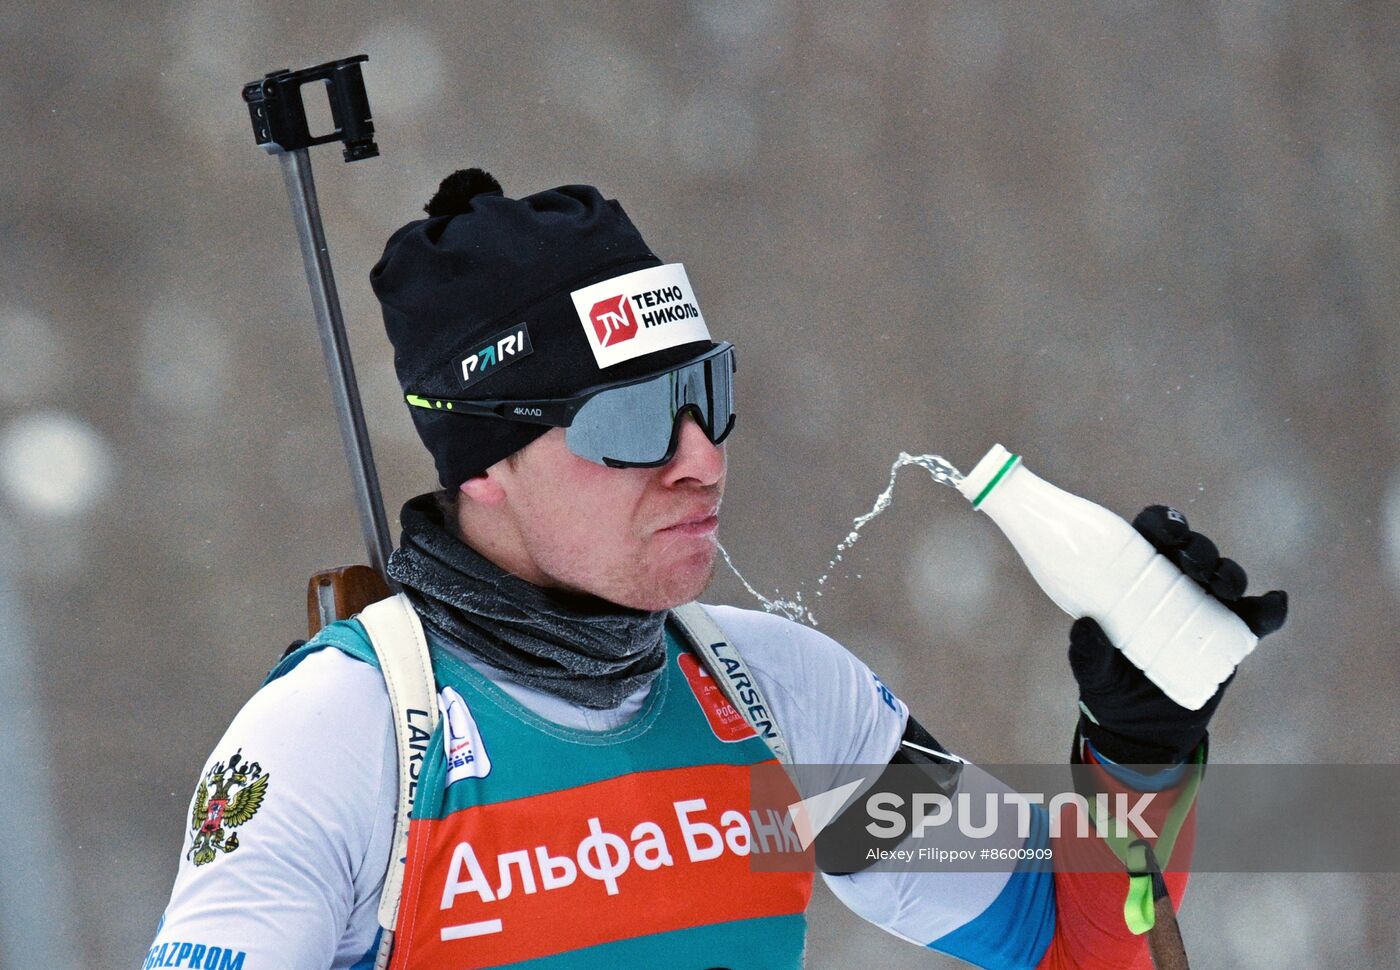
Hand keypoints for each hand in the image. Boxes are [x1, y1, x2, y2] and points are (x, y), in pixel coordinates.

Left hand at [1069, 505, 1287, 763]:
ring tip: (1222, 587)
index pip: (1152, 536)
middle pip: (1193, 550)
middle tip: (1193, 563)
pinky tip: (1274, 602)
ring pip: (1225, 576)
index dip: (1164, 524)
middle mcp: (1175, 584)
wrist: (1143, 727)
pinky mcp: (1231, 635)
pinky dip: (1269, 609)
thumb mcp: (1093, 671)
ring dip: (1229, 573)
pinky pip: (1256, 618)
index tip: (1166, 533)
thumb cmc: (1111, 685)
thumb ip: (1087, 652)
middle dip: (1199, 548)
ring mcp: (1206, 607)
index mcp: (1138, 576)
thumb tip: (1086, 626)